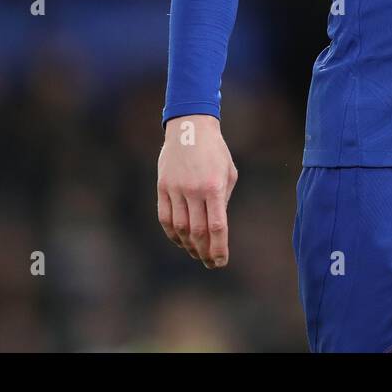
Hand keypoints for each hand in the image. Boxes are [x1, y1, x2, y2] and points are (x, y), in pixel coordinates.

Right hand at [157, 114, 237, 268]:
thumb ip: (223, 200)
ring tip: (197, 254)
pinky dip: (172, 234)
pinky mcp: (162, 187)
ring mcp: (176, 189)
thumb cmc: (215, 151)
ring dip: (189, 246)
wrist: (190, 127)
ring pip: (180, 228)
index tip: (221, 262)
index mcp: (214, 187)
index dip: (219, 249)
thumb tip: (216, 228)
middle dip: (205, 252)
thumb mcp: (228, 173)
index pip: (217, 227)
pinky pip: (165, 218)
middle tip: (210, 263)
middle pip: (198, 232)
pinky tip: (181, 241)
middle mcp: (194, 190)